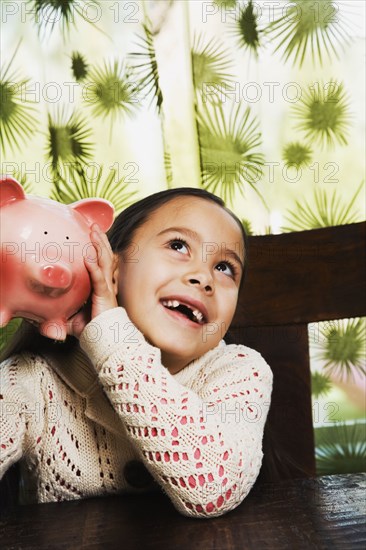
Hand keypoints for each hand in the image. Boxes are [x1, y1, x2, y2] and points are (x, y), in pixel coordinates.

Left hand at [67, 224, 118, 338]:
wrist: (105, 340)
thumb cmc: (91, 330)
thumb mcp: (71, 319)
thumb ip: (58, 317)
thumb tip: (38, 323)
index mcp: (99, 285)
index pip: (99, 261)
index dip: (97, 247)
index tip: (91, 233)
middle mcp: (105, 283)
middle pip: (104, 256)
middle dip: (100, 239)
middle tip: (93, 225)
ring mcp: (106, 288)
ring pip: (104, 261)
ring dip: (99, 245)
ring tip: (94, 231)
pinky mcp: (104, 295)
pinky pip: (99, 278)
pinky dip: (94, 266)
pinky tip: (89, 256)